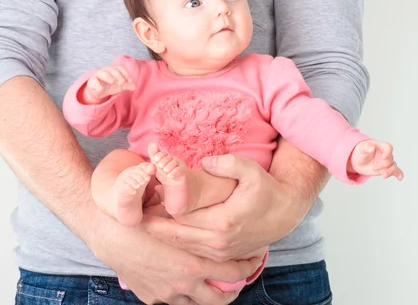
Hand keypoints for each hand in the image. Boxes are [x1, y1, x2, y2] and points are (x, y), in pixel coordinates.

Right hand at [83, 65, 134, 102]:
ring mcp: (98, 75)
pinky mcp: (92, 81)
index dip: (125, 74)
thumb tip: (134, 87)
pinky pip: (94, 81)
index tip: (130, 81)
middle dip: (119, 76)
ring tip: (113, 82)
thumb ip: (127, 85)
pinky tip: (101, 89)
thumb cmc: (109, 86)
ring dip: (109, 77)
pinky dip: (97, 85)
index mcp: (113, 70)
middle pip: (113, 70)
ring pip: (103, 73)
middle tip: (122, 82)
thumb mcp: (119, 86)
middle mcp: (105, 70)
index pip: (120, 68)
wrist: (98, 92)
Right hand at [90, 214, 262, 304]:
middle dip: (234, 290)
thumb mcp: (169, 213)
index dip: (247, 265)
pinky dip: (184, 294)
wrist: (104, 232)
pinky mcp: (150, 297)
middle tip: (240, 278)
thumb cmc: (138, 217)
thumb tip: (219, 196)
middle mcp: (181, 284)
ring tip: (215, 283)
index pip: (232, 272)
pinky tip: (185, 281)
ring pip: (197, 304)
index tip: (254, 258)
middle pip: (219, 298)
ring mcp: (165, 294)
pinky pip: (174, 301)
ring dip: (209, 294)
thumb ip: (196, 214)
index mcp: (190, 264)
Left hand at [141, 154, 300, 261]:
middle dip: (152, 226)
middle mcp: (218, 242)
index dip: (159, 208)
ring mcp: (219, 252)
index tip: (142, 200)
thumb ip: (227, 164)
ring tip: (142, 222)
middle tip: (132, 215)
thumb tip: (205, 162)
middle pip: (175, 236)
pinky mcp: (221, 256)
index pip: (180, 217)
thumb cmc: (266, 189)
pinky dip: (175, 243)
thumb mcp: (251, 171)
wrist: (285, 213)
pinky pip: (191, 251)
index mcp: (222, 222)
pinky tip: (163, 231)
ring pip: (181, 247)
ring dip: (162, 236)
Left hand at [348, 140, 403, 179]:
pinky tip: (400, 178)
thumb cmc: (360, 152)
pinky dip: (398, 174)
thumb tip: (372, 147)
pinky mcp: (386, 169)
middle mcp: (385, 154)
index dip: (388, 152)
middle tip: (374, 168)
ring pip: (393, 166)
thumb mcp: (361, 149)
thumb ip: (366, 147)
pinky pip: (395, 171)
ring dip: (390, 171)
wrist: (358, 161)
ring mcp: (386, 162)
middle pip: (390, 159)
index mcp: (380, 146)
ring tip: (384, 175)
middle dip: (383, 165)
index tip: (383, 158)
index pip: (388, 147)